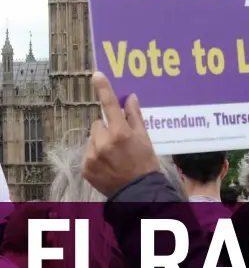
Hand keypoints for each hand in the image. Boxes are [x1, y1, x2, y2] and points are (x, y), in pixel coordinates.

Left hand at [83, 72, 159, 196]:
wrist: (137, 193)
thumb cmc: (145, 163)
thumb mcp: (144, 138)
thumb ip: (135, 117)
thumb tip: (130, 98)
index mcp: (121, 133)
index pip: (110, 106)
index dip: (104, 89)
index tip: (97, 75)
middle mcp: (104, 143)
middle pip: (99, 123)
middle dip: (107, 128)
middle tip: (120, 141)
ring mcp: (92, 155)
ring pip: (93, 137)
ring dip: (100, 141)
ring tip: (114, 154)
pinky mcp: (86, 167)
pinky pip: (88, 152)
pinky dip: (95, 155)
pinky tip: (107, 163)